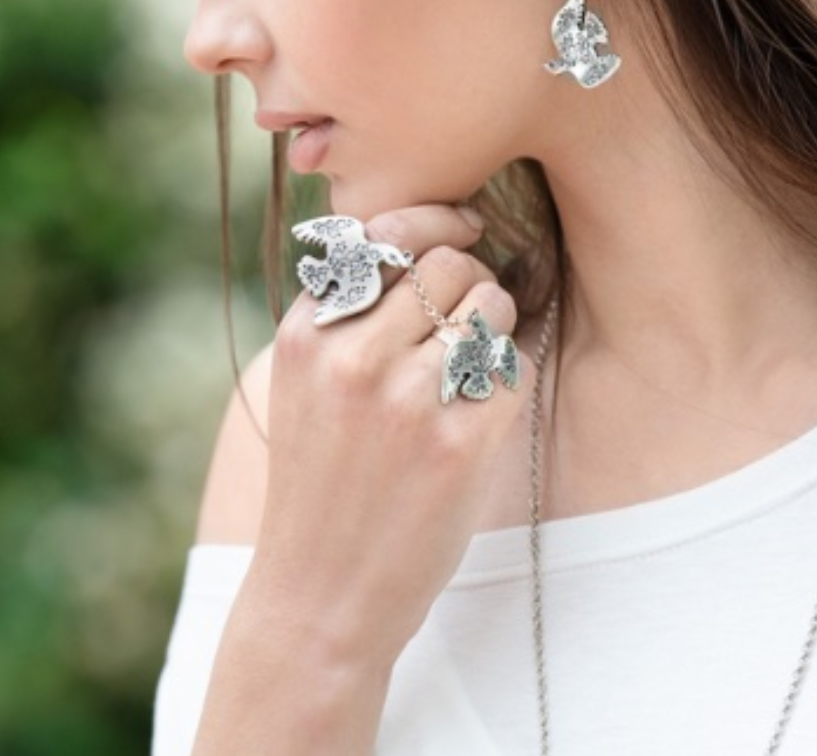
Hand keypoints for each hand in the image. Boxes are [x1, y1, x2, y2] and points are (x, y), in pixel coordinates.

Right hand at [243, 202, 522, 674]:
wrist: (317, 597)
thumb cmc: (319, 485)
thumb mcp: (304, 387)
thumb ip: (346, 314)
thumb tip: (430, 235)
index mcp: (306, 334)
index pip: (383, 234)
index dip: (433, 220)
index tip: (463, 226)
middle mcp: (351, 357)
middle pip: (446, 262)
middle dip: (470, 277)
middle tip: (467, 316)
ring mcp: (405, 402)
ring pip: (488, 305)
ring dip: (494, 325)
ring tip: (472, 365)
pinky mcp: (457, 447)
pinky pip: (513, 369)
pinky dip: (509, 378)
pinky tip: (484, 407)